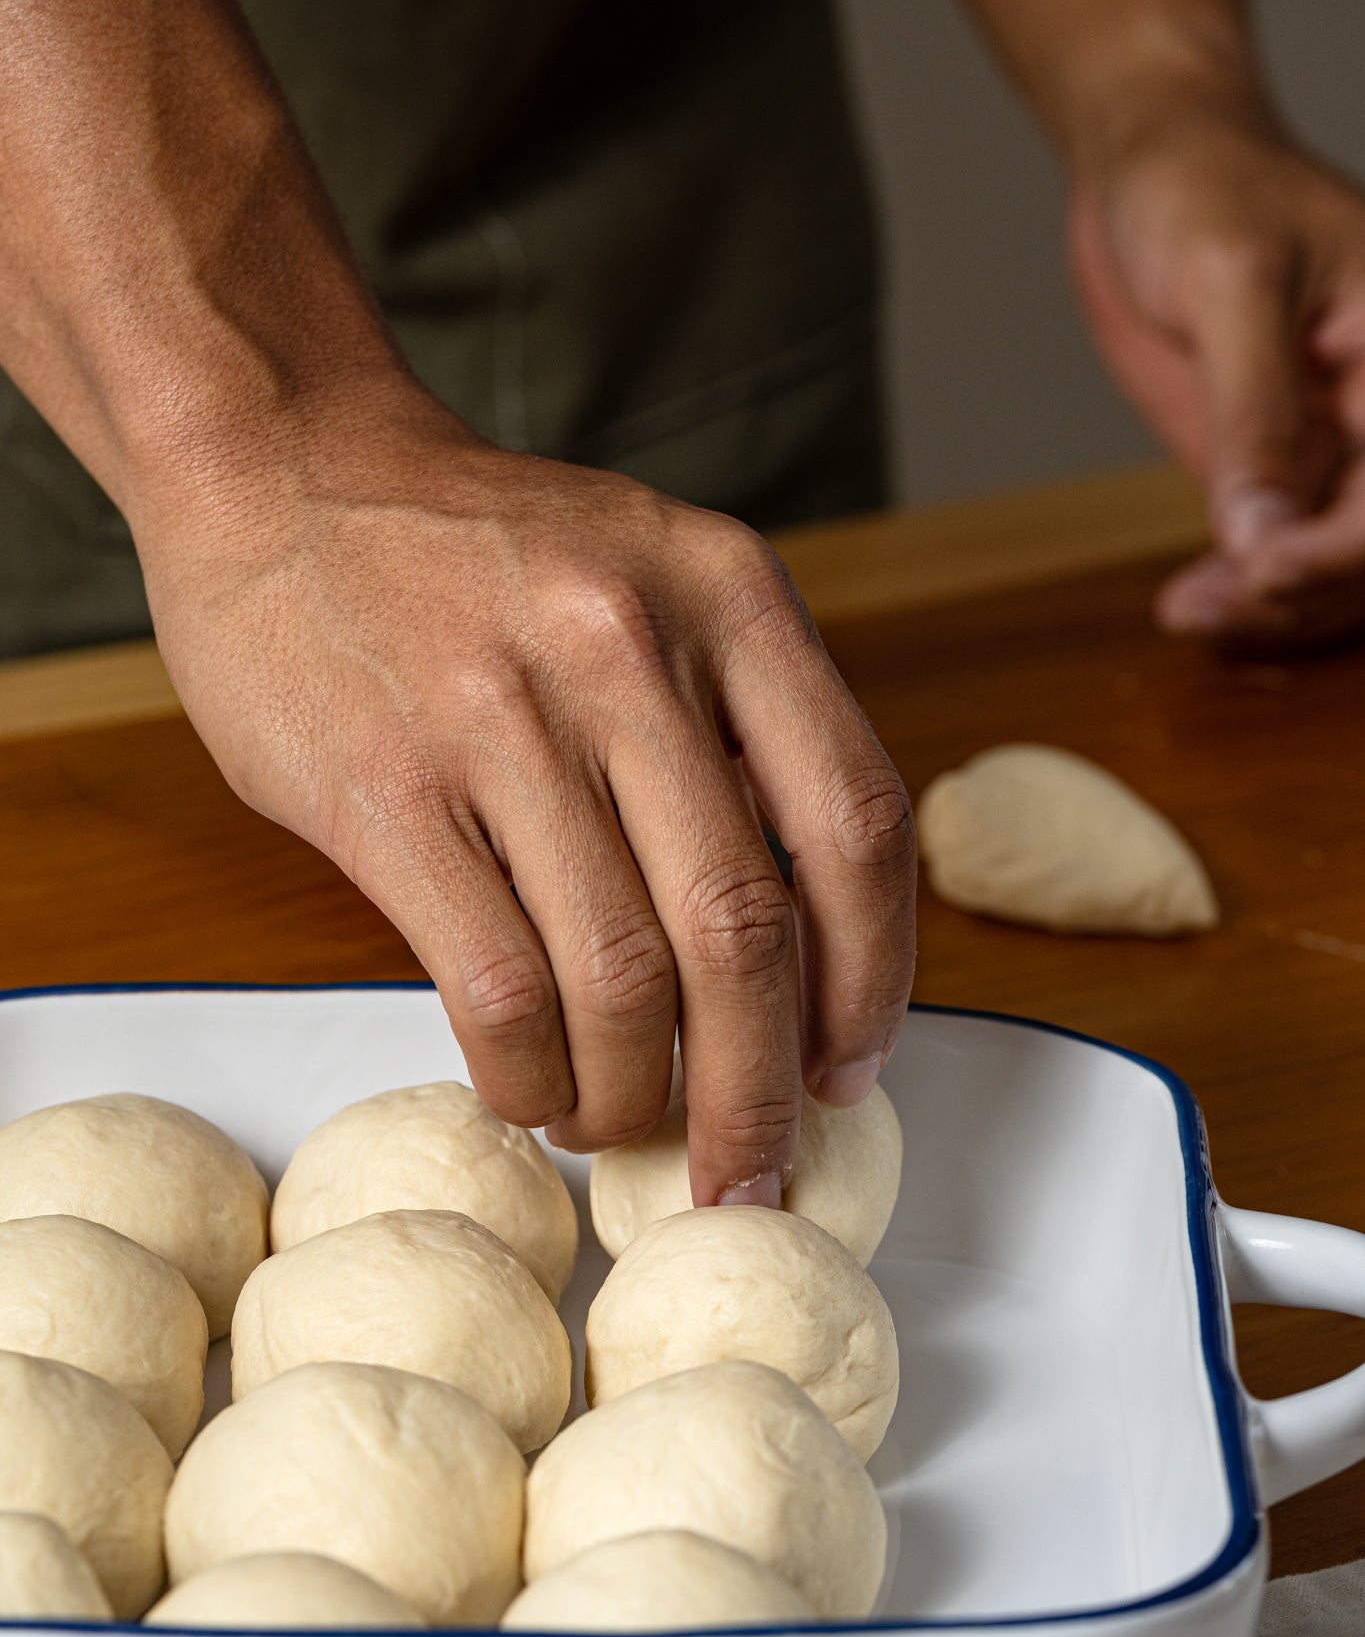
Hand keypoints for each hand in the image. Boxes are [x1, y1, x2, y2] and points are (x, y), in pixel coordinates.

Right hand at [139, 393, 915, 1202]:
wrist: (281, 468)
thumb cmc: (483, 557)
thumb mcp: (653, 578)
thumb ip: (734, 727)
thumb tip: (801, 944)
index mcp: (728, 595)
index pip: (856, 823)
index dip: (873, 978)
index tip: (848, 1069)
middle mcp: (630, 648)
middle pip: (741, 931)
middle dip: (756, 1088)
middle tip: (747, 1168)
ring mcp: (503, 718)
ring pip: (618, 980)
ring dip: (630, 1095)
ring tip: (613, 1122)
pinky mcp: (386, 790)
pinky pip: (494, 986)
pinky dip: (528, 1072)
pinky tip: (530, 1085)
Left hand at [1069, 108, 1364, 647]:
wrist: (1153, 165)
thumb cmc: (1202, 188)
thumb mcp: (1230, 280)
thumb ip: (1253, 406)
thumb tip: (1261, 531)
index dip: (1347, 545)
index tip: (1267, 570)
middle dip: (1307, 592)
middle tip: (1213, 607)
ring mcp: (1333, 443)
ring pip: (1336, 565)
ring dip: (1271, 609)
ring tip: (1188, 613)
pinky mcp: (1277, 467)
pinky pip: (1283, 553)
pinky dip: (1243, 592)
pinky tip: (1190, 605)